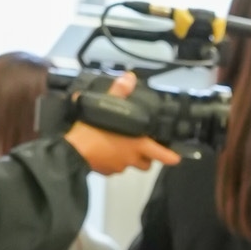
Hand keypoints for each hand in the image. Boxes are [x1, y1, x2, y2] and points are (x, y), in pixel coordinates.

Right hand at [66, 72, 180, 174]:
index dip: (171, 157)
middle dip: (147, 158)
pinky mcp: (106, 172)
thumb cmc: (95, 130)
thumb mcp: (107, 107)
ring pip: (130, 165)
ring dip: (128, 159)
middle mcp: (131, 158)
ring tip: (120, 148)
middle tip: (143, 149)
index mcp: (138, 144)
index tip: (176, 158)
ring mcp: (118, 167)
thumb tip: (129, 77)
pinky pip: (113, 168)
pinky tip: (104, 152)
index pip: (162, 154)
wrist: (74, 151)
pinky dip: (112, 162)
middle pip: (147, 163)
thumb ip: (119, 92)